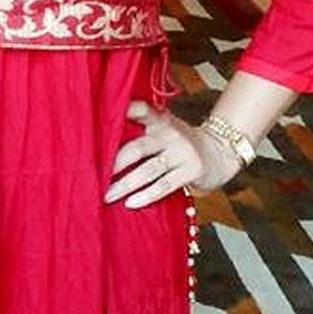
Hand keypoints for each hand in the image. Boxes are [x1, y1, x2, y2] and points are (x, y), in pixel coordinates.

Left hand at [104, 99, 242, 206]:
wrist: (219, 153)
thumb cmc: (179, 144)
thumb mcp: (164, 130)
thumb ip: (141, 133)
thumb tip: (101, 150)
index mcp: (160, 120)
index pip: (142, 110)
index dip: (124, 112)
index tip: (101, 120)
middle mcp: (170, 133)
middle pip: (138, 147)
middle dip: (114, 164)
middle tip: (93, 176)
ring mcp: (182, 151)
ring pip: (149, 169)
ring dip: (126, 184)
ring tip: (108, 195)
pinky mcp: (192, 170)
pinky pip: (165, 185)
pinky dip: (146, 195)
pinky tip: (131, 203)